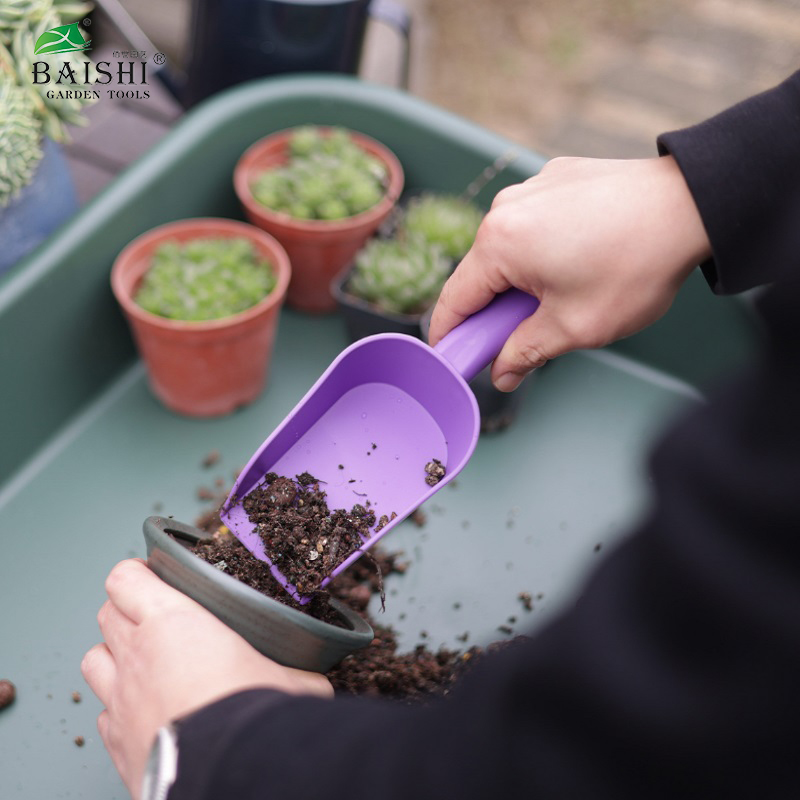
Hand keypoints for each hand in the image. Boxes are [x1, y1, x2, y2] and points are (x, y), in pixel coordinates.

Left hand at [81, 559, 331, 799]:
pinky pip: (104, 714)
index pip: (126, 579)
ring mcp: (120, 701)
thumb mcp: (293, 677)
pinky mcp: (117, 744)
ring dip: (114, 655)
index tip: (153, 575)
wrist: (228, 772)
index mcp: (173, 623)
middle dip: (126, 609)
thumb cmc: (255, 713)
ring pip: (95, 659)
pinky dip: (119, 707)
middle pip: (107, 614)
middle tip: (155, 615)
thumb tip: (313, 677)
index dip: (136, 574)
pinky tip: (146, 711)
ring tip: (142, 661)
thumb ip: (295, 669)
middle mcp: (136, 656)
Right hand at [429, 155, 711, 390]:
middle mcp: (506, 208)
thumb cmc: (637, 263)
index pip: (453, 300)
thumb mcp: (575, 326)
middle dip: (496, 310)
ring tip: (566, 297)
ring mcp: (531, 188)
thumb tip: (501, 372)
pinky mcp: (557, 178)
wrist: (694, 205)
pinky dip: (544, 250)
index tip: (453, 358)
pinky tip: (580, 263)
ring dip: (522, 280)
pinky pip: (534, 225)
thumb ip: (526, 353)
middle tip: (525, 338)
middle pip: (481, 274)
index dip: (450, 336)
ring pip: (508, 249)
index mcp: (499, 243)